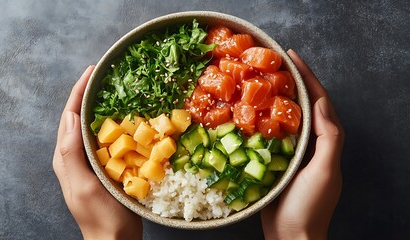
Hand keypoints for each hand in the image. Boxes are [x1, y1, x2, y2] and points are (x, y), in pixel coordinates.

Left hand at [53, 66, 142, 239]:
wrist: (115, 239)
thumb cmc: (101, 217)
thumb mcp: (84, 186)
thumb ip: (71, 154)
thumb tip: (70, 118)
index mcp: (66, 157)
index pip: (69, 117)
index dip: (78, 93)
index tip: (91, 72)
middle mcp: (76, 156)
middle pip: (79, 117)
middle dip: (89, 94)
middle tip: (104, 75)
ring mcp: (91, 161)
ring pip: (93, 126)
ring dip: (102, 106)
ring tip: (115, 89)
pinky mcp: (105, 166)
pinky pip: (108, 139)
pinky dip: (116, 123)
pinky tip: (128, 117)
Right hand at [261, 50, 344, 239]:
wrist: (290, 235)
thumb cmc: (309, 206)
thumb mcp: (325, 171)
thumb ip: (328, 138)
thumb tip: (320, 102)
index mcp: (326, 142)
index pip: (319, 101)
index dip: (308, 77)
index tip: (293, 57)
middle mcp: (311, 143)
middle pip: (303, 104)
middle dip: (293, 81)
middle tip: (276, 62)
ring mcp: (294, 151)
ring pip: (287, 117)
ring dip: (278, 96)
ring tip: (262, 79)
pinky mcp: (277, 160)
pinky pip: (272, 133)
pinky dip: (264, 118)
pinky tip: (251, 110)